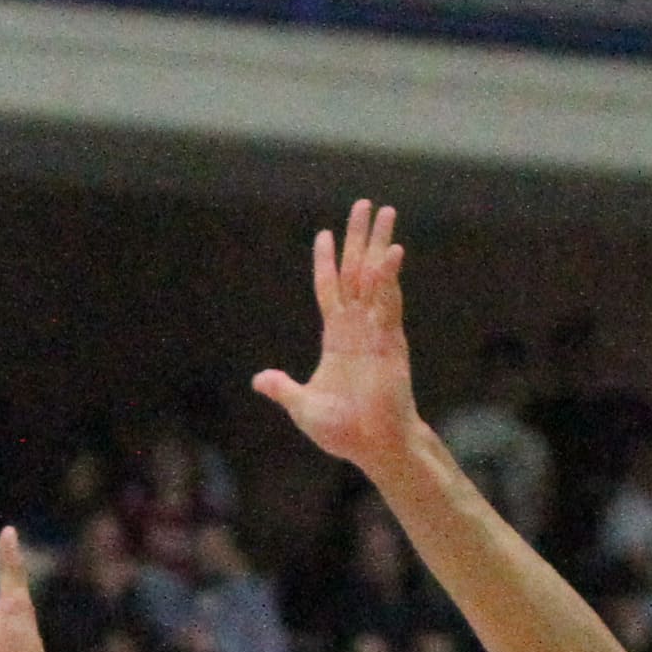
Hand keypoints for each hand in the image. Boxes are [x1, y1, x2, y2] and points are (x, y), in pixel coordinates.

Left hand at [249, 199, 427, 472]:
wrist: (373, 447)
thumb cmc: (343, 431)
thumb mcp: (302, 406)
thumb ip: (283, 388)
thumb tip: (259, 380)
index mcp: (337, 338)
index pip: (329, 289)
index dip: (326, 262)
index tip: (324, 233)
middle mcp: (359, 327)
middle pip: (357, 272)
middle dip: (360, 238)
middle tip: (365, 205)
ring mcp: (377, 330)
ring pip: (376, 278)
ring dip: (380, 244)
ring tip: (386, 212)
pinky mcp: (392, 340)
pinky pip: (389, 302)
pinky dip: (389, 277)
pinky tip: (392, 251)